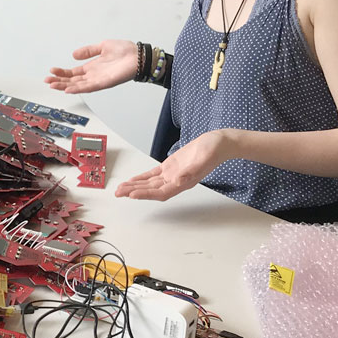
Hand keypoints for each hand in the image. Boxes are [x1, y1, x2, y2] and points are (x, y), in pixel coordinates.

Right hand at [46, 40, 138, 93]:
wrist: (138, 55)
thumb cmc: (125, 51)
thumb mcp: (102, 46)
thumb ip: (88, 51)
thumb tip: (74, 55)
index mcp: (92, 67)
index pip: (73, 73)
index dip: (62, 73)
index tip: (52, 71)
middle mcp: (94, 75)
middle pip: (72, 81)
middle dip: (59, 81)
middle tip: (47, 80)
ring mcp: (98, 80)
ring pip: (78, 85)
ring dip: (64, 86)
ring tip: (53, 85)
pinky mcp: (105, 83)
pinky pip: (89, 87)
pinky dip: (78, 88)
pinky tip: (68, 89)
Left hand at [114, 130, 229, 201]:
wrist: (219, 143)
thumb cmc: (213, 151)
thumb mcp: (203, 159)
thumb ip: (191, 171)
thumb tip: (179, 180)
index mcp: (183, 182)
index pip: (160, 192)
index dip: (146, 194)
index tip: (132, 194)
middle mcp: (176, 181)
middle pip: (151, 189)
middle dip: (134, 191)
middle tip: (118, 192)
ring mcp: (173, 174)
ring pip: (150, 183)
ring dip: (135, 186)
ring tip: (120, 188)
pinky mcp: (171, 166)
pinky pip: (153, 174)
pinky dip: (143, 178)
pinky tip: (133, 180)